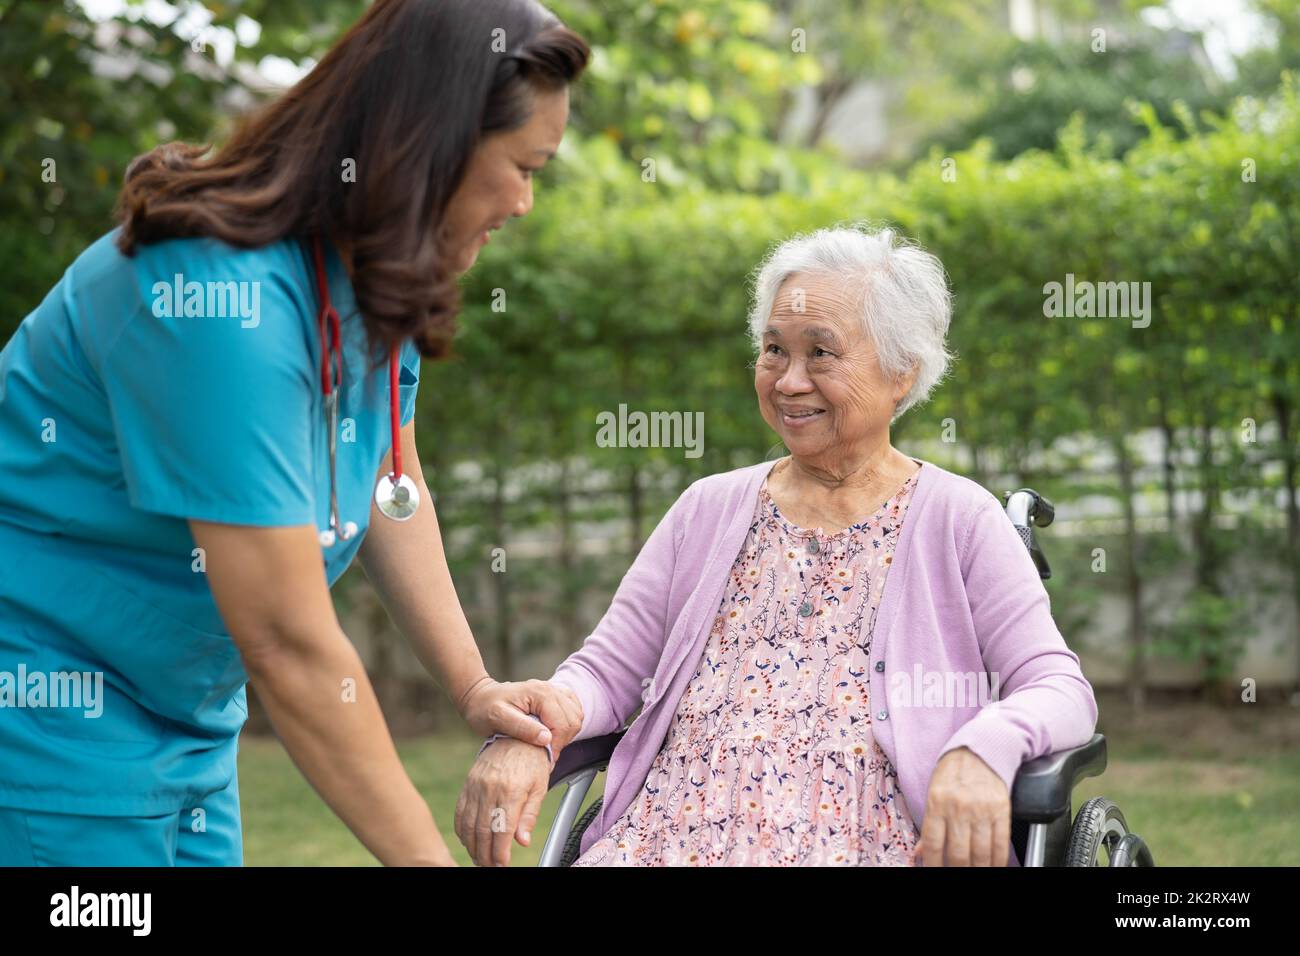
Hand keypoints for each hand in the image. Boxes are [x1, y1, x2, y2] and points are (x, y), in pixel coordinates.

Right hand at [454, 737, 551, 866]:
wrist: (515, 736)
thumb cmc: (532, 763)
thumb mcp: (539, 788)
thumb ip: (529, 815)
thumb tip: (523, 841)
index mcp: (511, 791)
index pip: (502, 830)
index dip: (500, 852)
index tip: (502, 864)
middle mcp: (490, 788)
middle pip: (482, 831)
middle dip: (485, 854)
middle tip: (489, 866)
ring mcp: (476, 786)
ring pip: (468, 824)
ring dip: (472, 845)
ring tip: (479, 858)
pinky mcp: (468, 783)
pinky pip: (460, 811)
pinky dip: (462, 830)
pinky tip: (467, 840)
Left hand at [458, 678, 582, 752]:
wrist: (479, 697)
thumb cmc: (484, 708)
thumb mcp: (498, 719)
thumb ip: (523, 728)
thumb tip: (547, 739)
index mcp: (540, 693)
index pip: (562, 724)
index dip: (556, 745)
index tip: (544, 760)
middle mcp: (550, 689)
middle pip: (573, 720)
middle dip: (562, 741)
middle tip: (546, 753)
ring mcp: (553, 691)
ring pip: (576, 716)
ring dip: (566, 733)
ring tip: (548, 744)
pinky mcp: (553, 696)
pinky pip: (573, 710)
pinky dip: (568, 724)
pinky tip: (554, 733)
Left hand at [918, 746, 1010, 865]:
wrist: (981, 751)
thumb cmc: (953, 773)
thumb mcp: (934, 793)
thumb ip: (929, 824)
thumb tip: (919, 852)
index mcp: (937, 803)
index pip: (933, 843)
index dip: (933, 864)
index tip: (934, 870)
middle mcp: (959, 808)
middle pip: (958, 854)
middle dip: (957, 870)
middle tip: (956, 871)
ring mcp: (982, 810)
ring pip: (980, 854)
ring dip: (978, 868)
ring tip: (974, 871)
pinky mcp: (1002, 811)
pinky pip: (1000, 844)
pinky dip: (997, 861)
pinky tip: (993, 866)